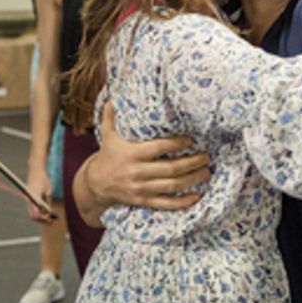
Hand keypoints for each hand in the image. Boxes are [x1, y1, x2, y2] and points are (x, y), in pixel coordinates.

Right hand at [25, 164, 56, 224]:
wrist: (35, 170)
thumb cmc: (43, 179)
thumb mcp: (48, 191)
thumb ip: (48, 202)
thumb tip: (50, 213)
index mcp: (34, 198)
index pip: (36, 214)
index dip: (44, 219)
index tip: (51, 219)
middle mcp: (28, 200)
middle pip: (33, 216)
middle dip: (42, 220)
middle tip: (51, 222)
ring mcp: (27, 199)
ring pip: (32, 214)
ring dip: (40, 217)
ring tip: (49, 218)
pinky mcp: (28, 198)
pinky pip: (32, 209)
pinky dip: (38, 212)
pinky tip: (45, 211)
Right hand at [85, 102, 210, 211]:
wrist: (95, 184)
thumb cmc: (107, 157)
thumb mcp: (108, 136)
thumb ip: (111, 117)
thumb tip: (111, 98)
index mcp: (132, 154)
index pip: (159, 148)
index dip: (177, 144)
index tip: (190, 140)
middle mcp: (138, 172)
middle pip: (171, 168)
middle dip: (192, 162)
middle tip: (206, 156)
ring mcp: (141, 188)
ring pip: (172, 185)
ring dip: (192, 179)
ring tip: (206, 172)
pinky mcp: (143, 201)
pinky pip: (166, 204)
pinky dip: (183, 202)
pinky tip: (196, 196)